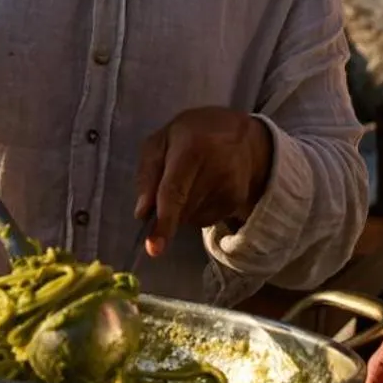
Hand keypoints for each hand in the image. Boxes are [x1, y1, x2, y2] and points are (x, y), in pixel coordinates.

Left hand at [134, 108, 273, 255]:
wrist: (240, 134)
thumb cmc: (192, 133)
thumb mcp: (161, 140)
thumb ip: (147, 174)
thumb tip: (142, 214)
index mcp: (192, 148)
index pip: (174, 191)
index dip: (163, 222)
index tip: (154, 249)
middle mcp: (216, 170)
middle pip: (180, 211)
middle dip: (166, 210)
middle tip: (171, 181)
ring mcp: (230, 188)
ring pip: (190, 220)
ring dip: (182, 209)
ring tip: (192, 178)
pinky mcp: (237, 201)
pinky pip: (204, 220)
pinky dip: (196, 210)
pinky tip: (205, 186)